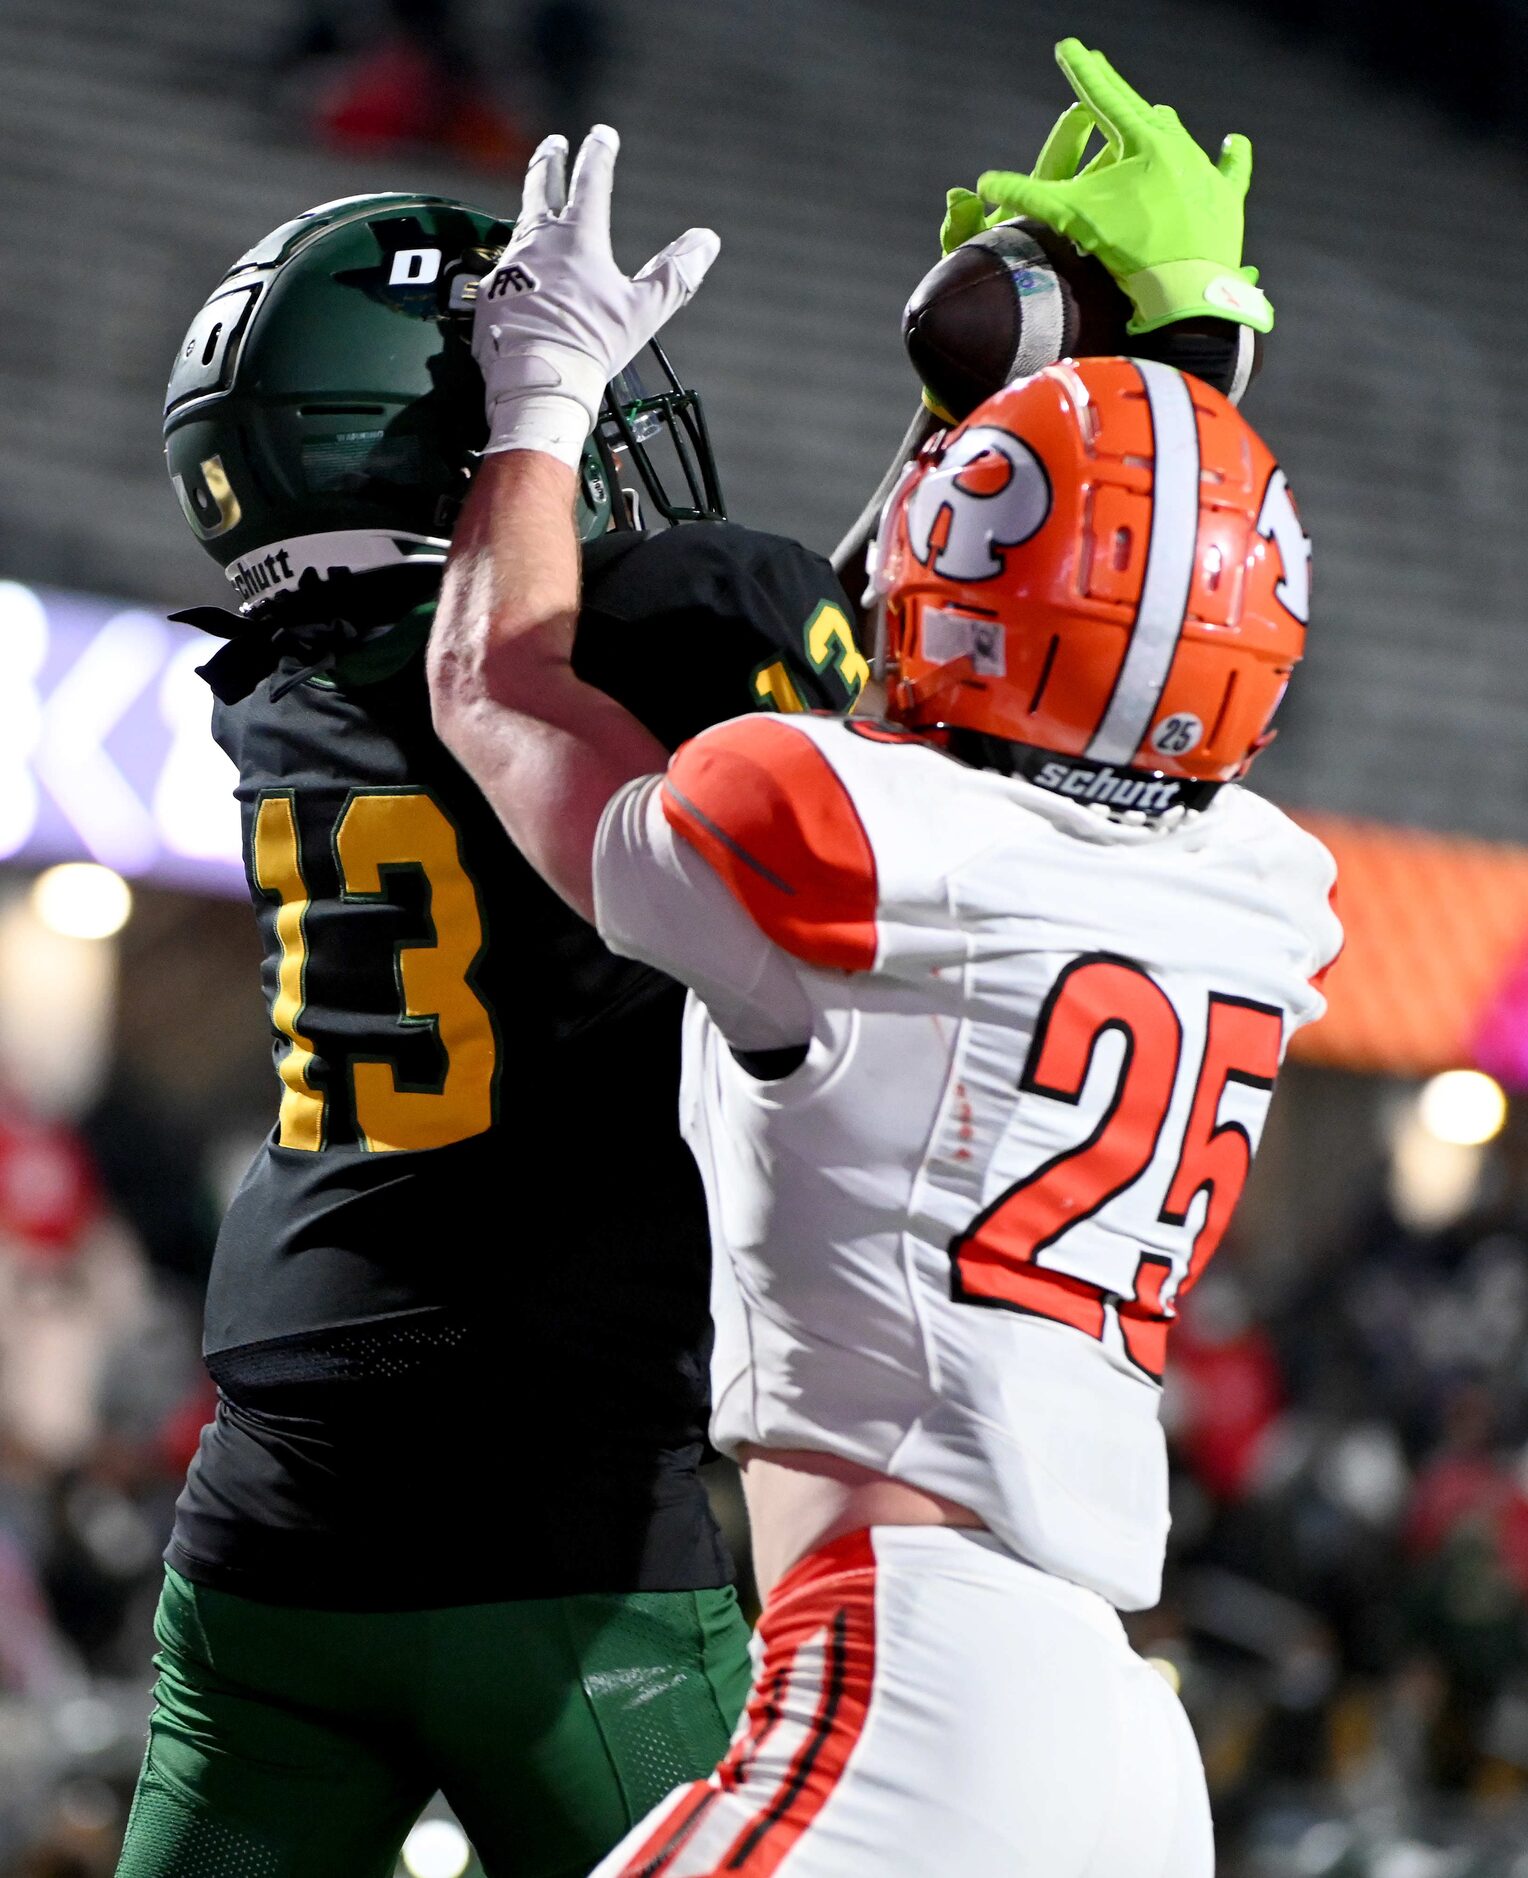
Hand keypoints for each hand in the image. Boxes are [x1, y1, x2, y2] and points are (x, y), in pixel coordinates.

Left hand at [474, 125, 719, 464]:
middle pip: (541, 186)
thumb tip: (707, 240)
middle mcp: (539, 240)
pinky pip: (508, 268)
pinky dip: (521, 264)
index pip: (591, 181)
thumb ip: (676, 273)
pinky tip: (524, 274)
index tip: (602, 134)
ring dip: (532, 212)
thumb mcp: (644, 310)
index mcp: (579, 237)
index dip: (599, 153)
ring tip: (539, 212)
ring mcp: (511, 264)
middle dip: (550, 161)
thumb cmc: (593, 344)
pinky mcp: (491, 292)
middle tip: (554, 144)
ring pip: (521, 226)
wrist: (538, 379)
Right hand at [947, 39, 1271, 335]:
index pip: (1102, 97)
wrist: (1186, 287)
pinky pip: (1231, 170)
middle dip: (1116, 94)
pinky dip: (1230, 157)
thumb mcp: (1074, 217)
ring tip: (1150, 117)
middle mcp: (1177, 144)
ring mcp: (1205, 170)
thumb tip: (981, 184)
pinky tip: (1233, 142)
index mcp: (1141, 139)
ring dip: (1158, 127)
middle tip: (1100, 74)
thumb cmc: (1128, 250)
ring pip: (1178, 136)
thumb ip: (1028, 196)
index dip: (1081, 72)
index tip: (1067, 47)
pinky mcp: (1226, 199)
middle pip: (1140, 110)